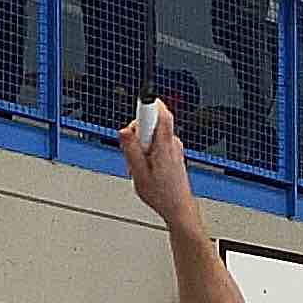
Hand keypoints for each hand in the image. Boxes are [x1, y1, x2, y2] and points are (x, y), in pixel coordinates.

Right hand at [121, 99, 196, 218]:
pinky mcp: (173, 150)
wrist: (178, 207)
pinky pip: (156, 141)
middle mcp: (172, 142)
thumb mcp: (139, 174)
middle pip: (152, 121)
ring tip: (141, 165)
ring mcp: (174, 145)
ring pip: (152, 132)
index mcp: (164, 145)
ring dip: (142, 144)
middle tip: (133, 153)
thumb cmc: (162, 194)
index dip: (150, 104)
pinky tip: (147, 166)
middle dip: (137, 133)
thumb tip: (124, 131)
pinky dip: (148, 150)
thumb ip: (131, 150)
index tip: (144, 95)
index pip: (161, 113)